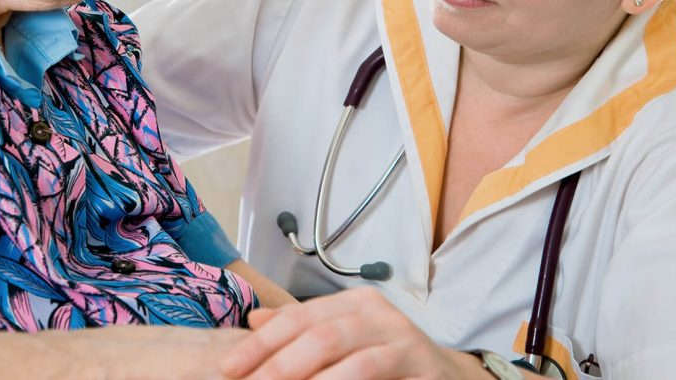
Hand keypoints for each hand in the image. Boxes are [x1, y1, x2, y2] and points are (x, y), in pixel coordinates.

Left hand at [220, 286, 491, 378]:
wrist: (449, 377)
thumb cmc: (390, 365)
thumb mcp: (344, 344)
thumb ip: (304, 332)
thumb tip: (255, 321)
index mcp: (349, 302)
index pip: (294, 316)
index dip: (258, 343)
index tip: (227, 368)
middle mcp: (370, 308)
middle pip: (309, 330)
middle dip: (270, 360)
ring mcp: (393, 329)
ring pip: (331, 343)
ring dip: (296, 372)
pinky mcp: (411, 354)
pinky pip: (365, 367)